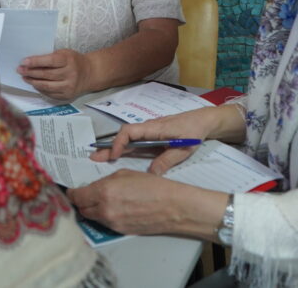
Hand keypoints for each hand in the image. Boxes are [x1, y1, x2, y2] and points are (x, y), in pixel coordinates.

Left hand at [18, 49, 91, 100]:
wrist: (89, 73)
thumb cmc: (74, 61)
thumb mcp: (65, 53)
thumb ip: (51, 57)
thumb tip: (31, 62)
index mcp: (69, 60)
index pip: (50, 61)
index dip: (35, 62)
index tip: (24, 62)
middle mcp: (70, 74)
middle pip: (46, 74)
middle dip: (31, 72)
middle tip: (20, 70)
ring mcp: (69, 86)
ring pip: (46, 86)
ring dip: (33, 81)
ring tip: (25, 77)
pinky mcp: (67, 95)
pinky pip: (50, 93)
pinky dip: (40, 89)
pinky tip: (34, 84)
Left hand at [69, 170, 227, 238]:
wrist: (172, 207)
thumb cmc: (152, 186)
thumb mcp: (124, 174)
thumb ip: (104, 180)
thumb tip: (93, 186)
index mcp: (104, 192)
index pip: (76, 196)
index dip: (72, 192)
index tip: (72, 189)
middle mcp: (104, 209)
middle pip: (81, 208)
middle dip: (81, 201)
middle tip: (85, 194)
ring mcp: (111, 223)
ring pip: (92, 217)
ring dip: (92, 209)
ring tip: (99, 200)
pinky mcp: (119, 231)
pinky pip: (104, 223)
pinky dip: (103, 216)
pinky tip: (113, 208)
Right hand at [89, 108, 219, 173]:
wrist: (203, 121)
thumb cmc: (194, 132)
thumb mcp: (183, 148)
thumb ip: (167, 160)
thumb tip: (151, 175)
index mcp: (153, 128)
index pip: (129, 132)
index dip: (118, 143)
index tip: (113, 156)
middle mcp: (148, 128)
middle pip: (124, 136)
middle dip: (108, 146)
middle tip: (93, 157)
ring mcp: (149, 132)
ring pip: (128, 140)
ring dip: (114, 148)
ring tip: (99, 159)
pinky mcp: (152, 137)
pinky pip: (134, 142)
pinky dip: (124, 149)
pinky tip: (117, 157)